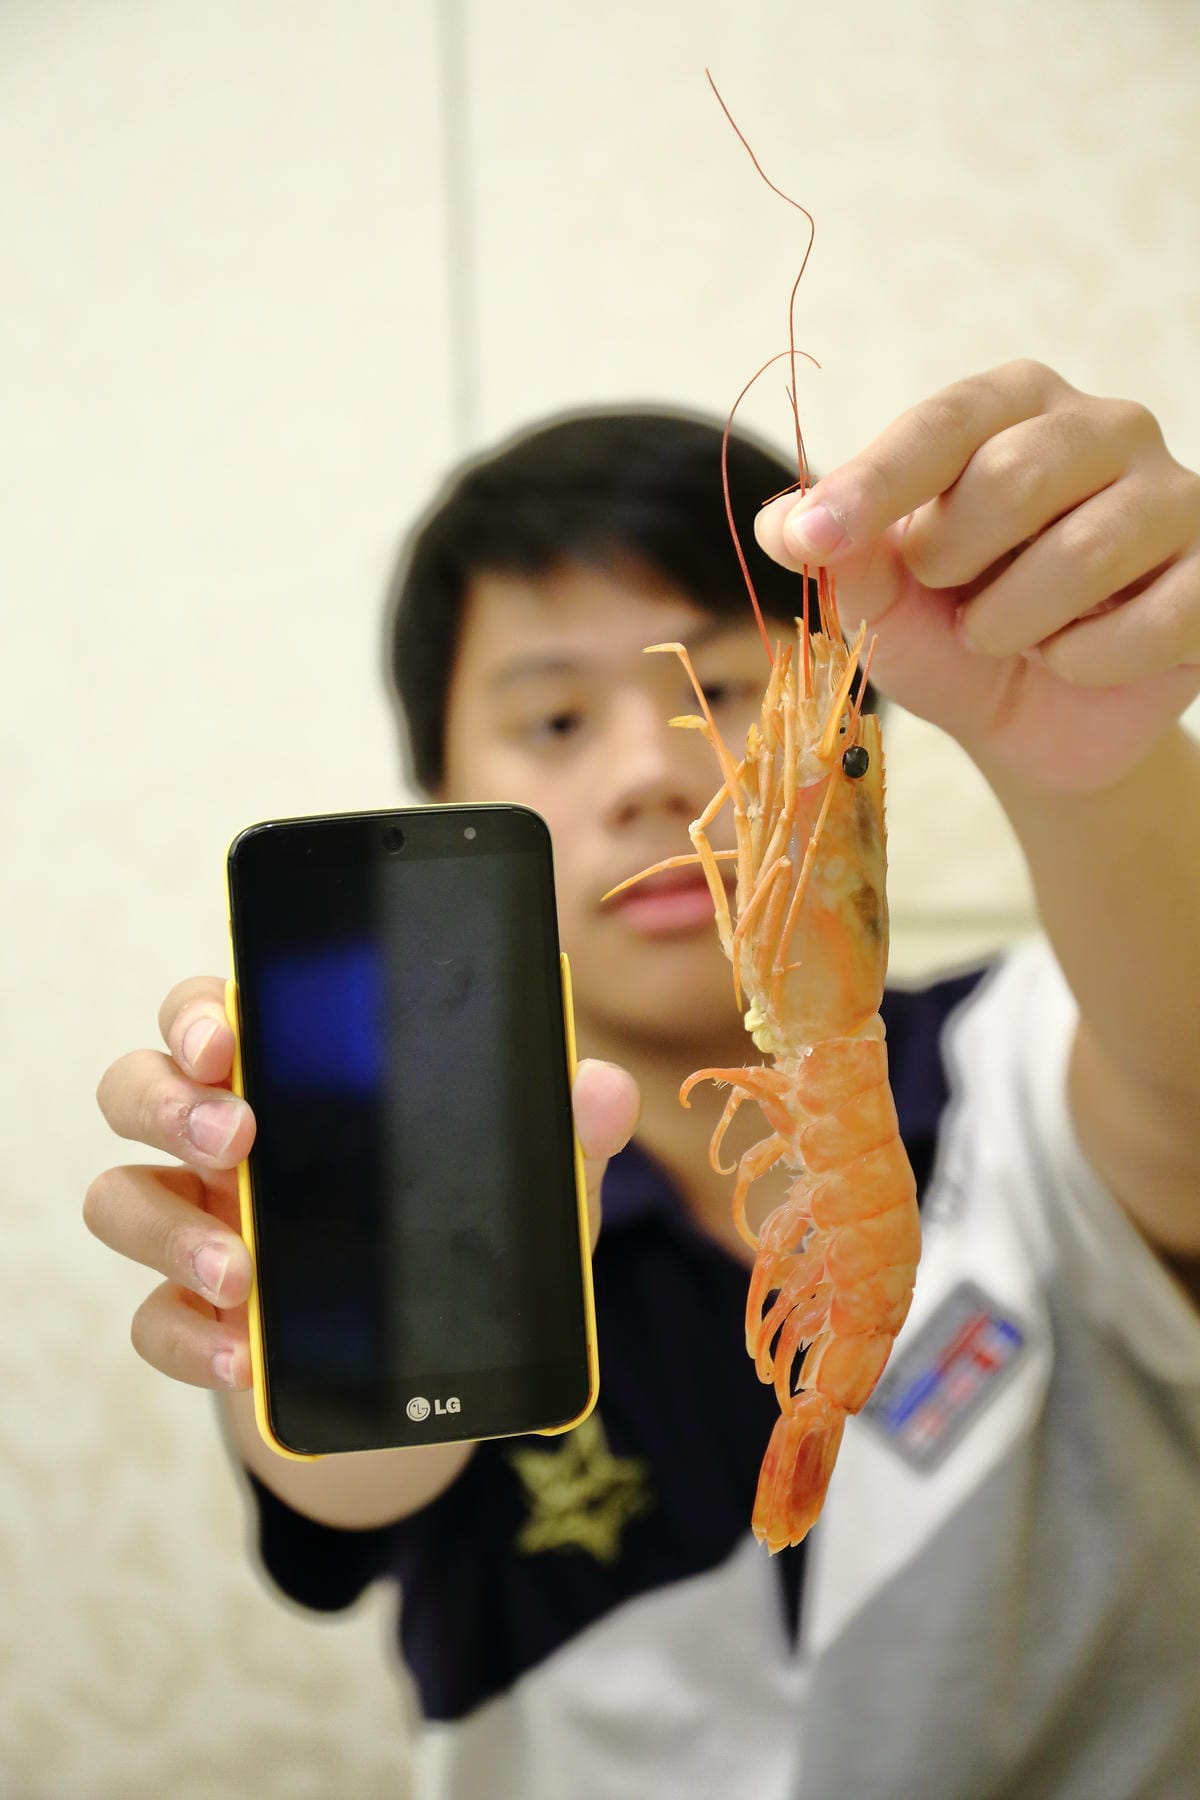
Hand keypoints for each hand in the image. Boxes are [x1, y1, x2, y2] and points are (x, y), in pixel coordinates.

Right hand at [86, 979, 639, 1389]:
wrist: (426, 1392)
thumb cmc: (462, 1254)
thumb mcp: (531, 1199)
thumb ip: (564, 1141)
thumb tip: (599, 1089)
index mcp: (297, 1084)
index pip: (217, 1013)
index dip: (201, 1011)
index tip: (229, 1033)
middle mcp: (228, 1144)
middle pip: (140, 1086)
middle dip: (172, 1101)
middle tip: (238, 1136)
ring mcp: (199, 1231)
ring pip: (118, 1198)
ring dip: (167, 1228)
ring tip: (242, 1270)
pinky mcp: (196, 1323)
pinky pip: (151, 1321)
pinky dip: (190, 1338)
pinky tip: (245, 1355)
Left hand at [754, 360, 1199, 791]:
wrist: (1033, 726)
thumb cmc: (953, 633)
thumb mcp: (881, 601)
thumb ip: (838, 556)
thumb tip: (788, 526)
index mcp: (1012, 406)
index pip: (943, 425)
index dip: (875, 484)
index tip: (815, 537)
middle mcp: (1104, 427)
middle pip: (1015, 476)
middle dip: (955, 560)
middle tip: (953, 594)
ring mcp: (1174, 496)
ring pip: (1083, 553)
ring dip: (1015, 624)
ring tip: (1009, 634)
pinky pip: (1156, 620)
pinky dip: (1087, 662)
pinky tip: (1071, 661)